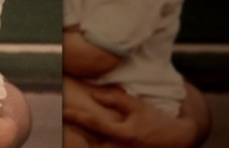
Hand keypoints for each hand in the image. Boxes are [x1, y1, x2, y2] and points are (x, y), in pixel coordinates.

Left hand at [64, 89, 198, 147]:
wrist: (178, 140)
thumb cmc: (156, 121)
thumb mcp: (137, 106)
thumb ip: (115, 99)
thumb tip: (93, 94)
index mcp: (123, 134)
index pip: (94, 123)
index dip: (76, 116)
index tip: (61, 111)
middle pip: (91, 147)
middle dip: (74, 142)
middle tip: (59, 130)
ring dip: (82, 144)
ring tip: (67, 137)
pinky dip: (94, 144)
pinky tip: (81, 140)